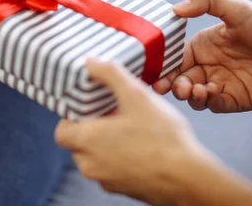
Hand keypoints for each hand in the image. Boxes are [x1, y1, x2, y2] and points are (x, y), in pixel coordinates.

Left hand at [55, 59, 251, 205]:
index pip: (62, 130)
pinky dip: (121, 157)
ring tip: (131, 126)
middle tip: (114, 112)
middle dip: (93, 126)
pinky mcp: (123, 189)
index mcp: (86, 142)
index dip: (73, 116)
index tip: (91, 105)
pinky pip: (113, 169)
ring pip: (96, 156)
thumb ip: (110, 74)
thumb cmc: (162, 138)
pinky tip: (143, 145)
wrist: (190, 179)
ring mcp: (107, 180)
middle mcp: (91, 165)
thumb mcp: (136, 95)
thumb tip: (90, 62)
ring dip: (107, 142)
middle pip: (78, 143)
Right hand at [153, 0, 251, 111]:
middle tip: (166, 86)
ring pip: (191, 94)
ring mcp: (220, 83)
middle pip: (177, 78)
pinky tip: (209, 93)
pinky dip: (205, 102)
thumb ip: (206, 1)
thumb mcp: (237, 7)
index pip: (173, 56)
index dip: (161, 63)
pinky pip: (212, 105)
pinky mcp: (234, 100)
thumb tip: (174, 8)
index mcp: (203, 44)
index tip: (151, 68)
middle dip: (168, 83)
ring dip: (186, 94)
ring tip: (192, 89)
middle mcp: (208, 64)